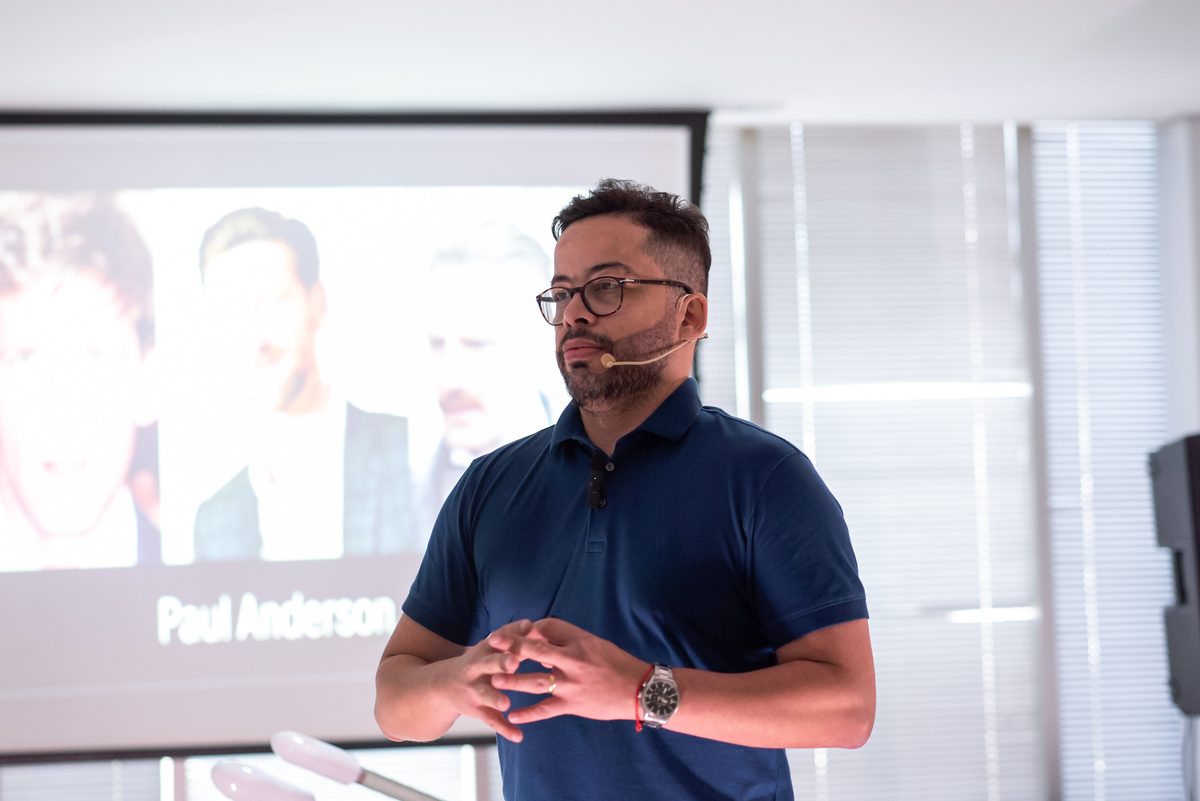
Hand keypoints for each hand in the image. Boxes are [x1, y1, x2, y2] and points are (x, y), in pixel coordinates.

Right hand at [439, 618, 530, 741]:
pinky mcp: (477, 710)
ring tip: (506, 704)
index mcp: (484, 650)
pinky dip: (505, 729)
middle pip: (489, 664)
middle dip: (501, 663)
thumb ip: (510, 635)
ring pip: (486, 694)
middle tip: (513, 663)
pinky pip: (491, 721)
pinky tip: (519, 737)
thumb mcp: (489, 647)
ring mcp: (475, 690)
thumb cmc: (479, 662)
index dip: (510, 636)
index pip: (497, 640)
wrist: (443, 686)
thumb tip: (532, 623)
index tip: (526, 629)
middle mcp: (476, 669)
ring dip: (495, 698)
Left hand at [488, 618, 649, 725]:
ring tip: (494, 680)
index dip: (529, 628)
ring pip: (535, 681)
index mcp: (580, 640)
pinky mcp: (573, 704)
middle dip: (512, 646)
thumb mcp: (595, 644)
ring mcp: (572, 684)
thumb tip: (543, 644)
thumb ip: (569, 643)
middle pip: (536, 650)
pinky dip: (528, 713)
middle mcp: (574, 660)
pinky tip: (513, 716)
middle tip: (492, 643)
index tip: (515, 629)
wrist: (640, 690)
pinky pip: (546, 709)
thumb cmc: (617, 664)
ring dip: (513, 680)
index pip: (548, 627)